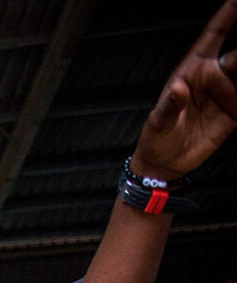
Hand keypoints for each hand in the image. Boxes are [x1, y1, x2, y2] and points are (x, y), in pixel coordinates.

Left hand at [131, 0, 236, 180]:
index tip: (235, 0)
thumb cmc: (156, 138)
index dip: (225, 17)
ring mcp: (226, 94)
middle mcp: (213, 78)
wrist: (164, 165)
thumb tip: (179, 88)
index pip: (212, 37)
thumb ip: (169, 105)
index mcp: (192, 72)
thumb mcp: (158, 122)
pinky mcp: (235, 112)